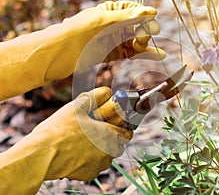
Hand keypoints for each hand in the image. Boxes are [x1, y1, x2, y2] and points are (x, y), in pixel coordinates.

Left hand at [0, 1, 165, 99]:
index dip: (144, 17)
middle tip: (141, 39)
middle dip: (143, 33)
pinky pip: (131, 53)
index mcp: (111, 11)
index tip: (152, 24)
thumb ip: (128, 17)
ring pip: (136, 41)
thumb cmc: (78, 32)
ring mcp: (114, 40)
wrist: (58, 55)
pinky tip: (157, 55)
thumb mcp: (104, 21)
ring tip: (154, 51)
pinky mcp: (114, 54)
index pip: (134, 11)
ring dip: (145, 45)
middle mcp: (114, 25)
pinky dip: (143, 54)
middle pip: (137, 27)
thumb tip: (151, 12)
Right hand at [0, 87, 131, 193]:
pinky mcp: (88, 174)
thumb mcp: (77, 106)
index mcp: (109, 135)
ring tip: (84, 140)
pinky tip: (77, 152)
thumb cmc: (60, 130)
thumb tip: (106, 91)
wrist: (42, 155)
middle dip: (111, 137)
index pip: (127, 133)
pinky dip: (90, 159)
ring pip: (106, 156)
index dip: (123, 127)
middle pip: (118, 145)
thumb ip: (95, 97)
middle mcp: (108, 153)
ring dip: (101, 149)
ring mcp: (99, 165)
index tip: (115, 123)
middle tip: (97, 130)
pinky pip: (94, 166)